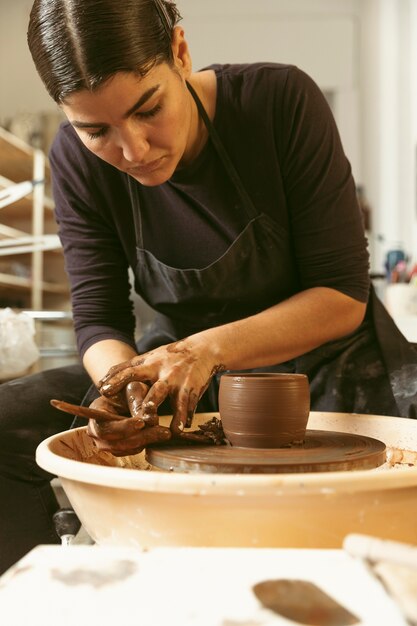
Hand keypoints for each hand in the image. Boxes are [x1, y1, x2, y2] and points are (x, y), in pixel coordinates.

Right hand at [87, 381, 170, 455]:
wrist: (130, 396)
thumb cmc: (130, 389)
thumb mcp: (134, 389)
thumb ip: (138, 402)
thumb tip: (145, 419)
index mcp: (96, 412)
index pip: (104, 427)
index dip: (122, 427)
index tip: (141, 423)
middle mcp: (96, 432)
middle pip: (116, 442)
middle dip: (141, 436)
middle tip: (162, 431)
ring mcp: (106, 443)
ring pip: (127, 448)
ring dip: (147, 440)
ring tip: (165, 433)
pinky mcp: (119, 449)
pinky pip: (133, 450)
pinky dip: (147, 443)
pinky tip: (160, 435)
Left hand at [98, 339, 224, 435]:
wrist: (202, 349)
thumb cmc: (168, 357)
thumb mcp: (147, 358)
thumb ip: (125, 369)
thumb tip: (100, 384)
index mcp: (150, 365)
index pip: (131, 371)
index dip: (118, 380)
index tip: (104, 390)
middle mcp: (165, 374)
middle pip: (156, 390)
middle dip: (150, 403)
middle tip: (143, 416)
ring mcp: (180, 382)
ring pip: (178, 400)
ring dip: (176, 415)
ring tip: (172, 430)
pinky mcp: (193, 390)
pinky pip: (189, 406)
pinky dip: (185, 418)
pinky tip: (181, 429)